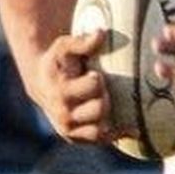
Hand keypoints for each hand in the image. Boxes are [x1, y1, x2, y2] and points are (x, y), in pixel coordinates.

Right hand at [34, 28, 112, 143]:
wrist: (42, 85)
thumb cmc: (58, 62)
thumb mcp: (64, 47)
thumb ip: (81, 41)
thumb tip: (101, 33)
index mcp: (61, 92)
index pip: (92, 88)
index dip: (97, 81)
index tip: (96, 75)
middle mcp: (63, 114)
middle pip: (99, 109)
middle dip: (104, 96)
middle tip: (102, 88)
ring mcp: (69, 129)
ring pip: (100, 130)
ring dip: (108, 116)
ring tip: (107, 101)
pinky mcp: (76, 138)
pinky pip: (101, 140)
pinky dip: (116, 135)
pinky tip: (131, 129)